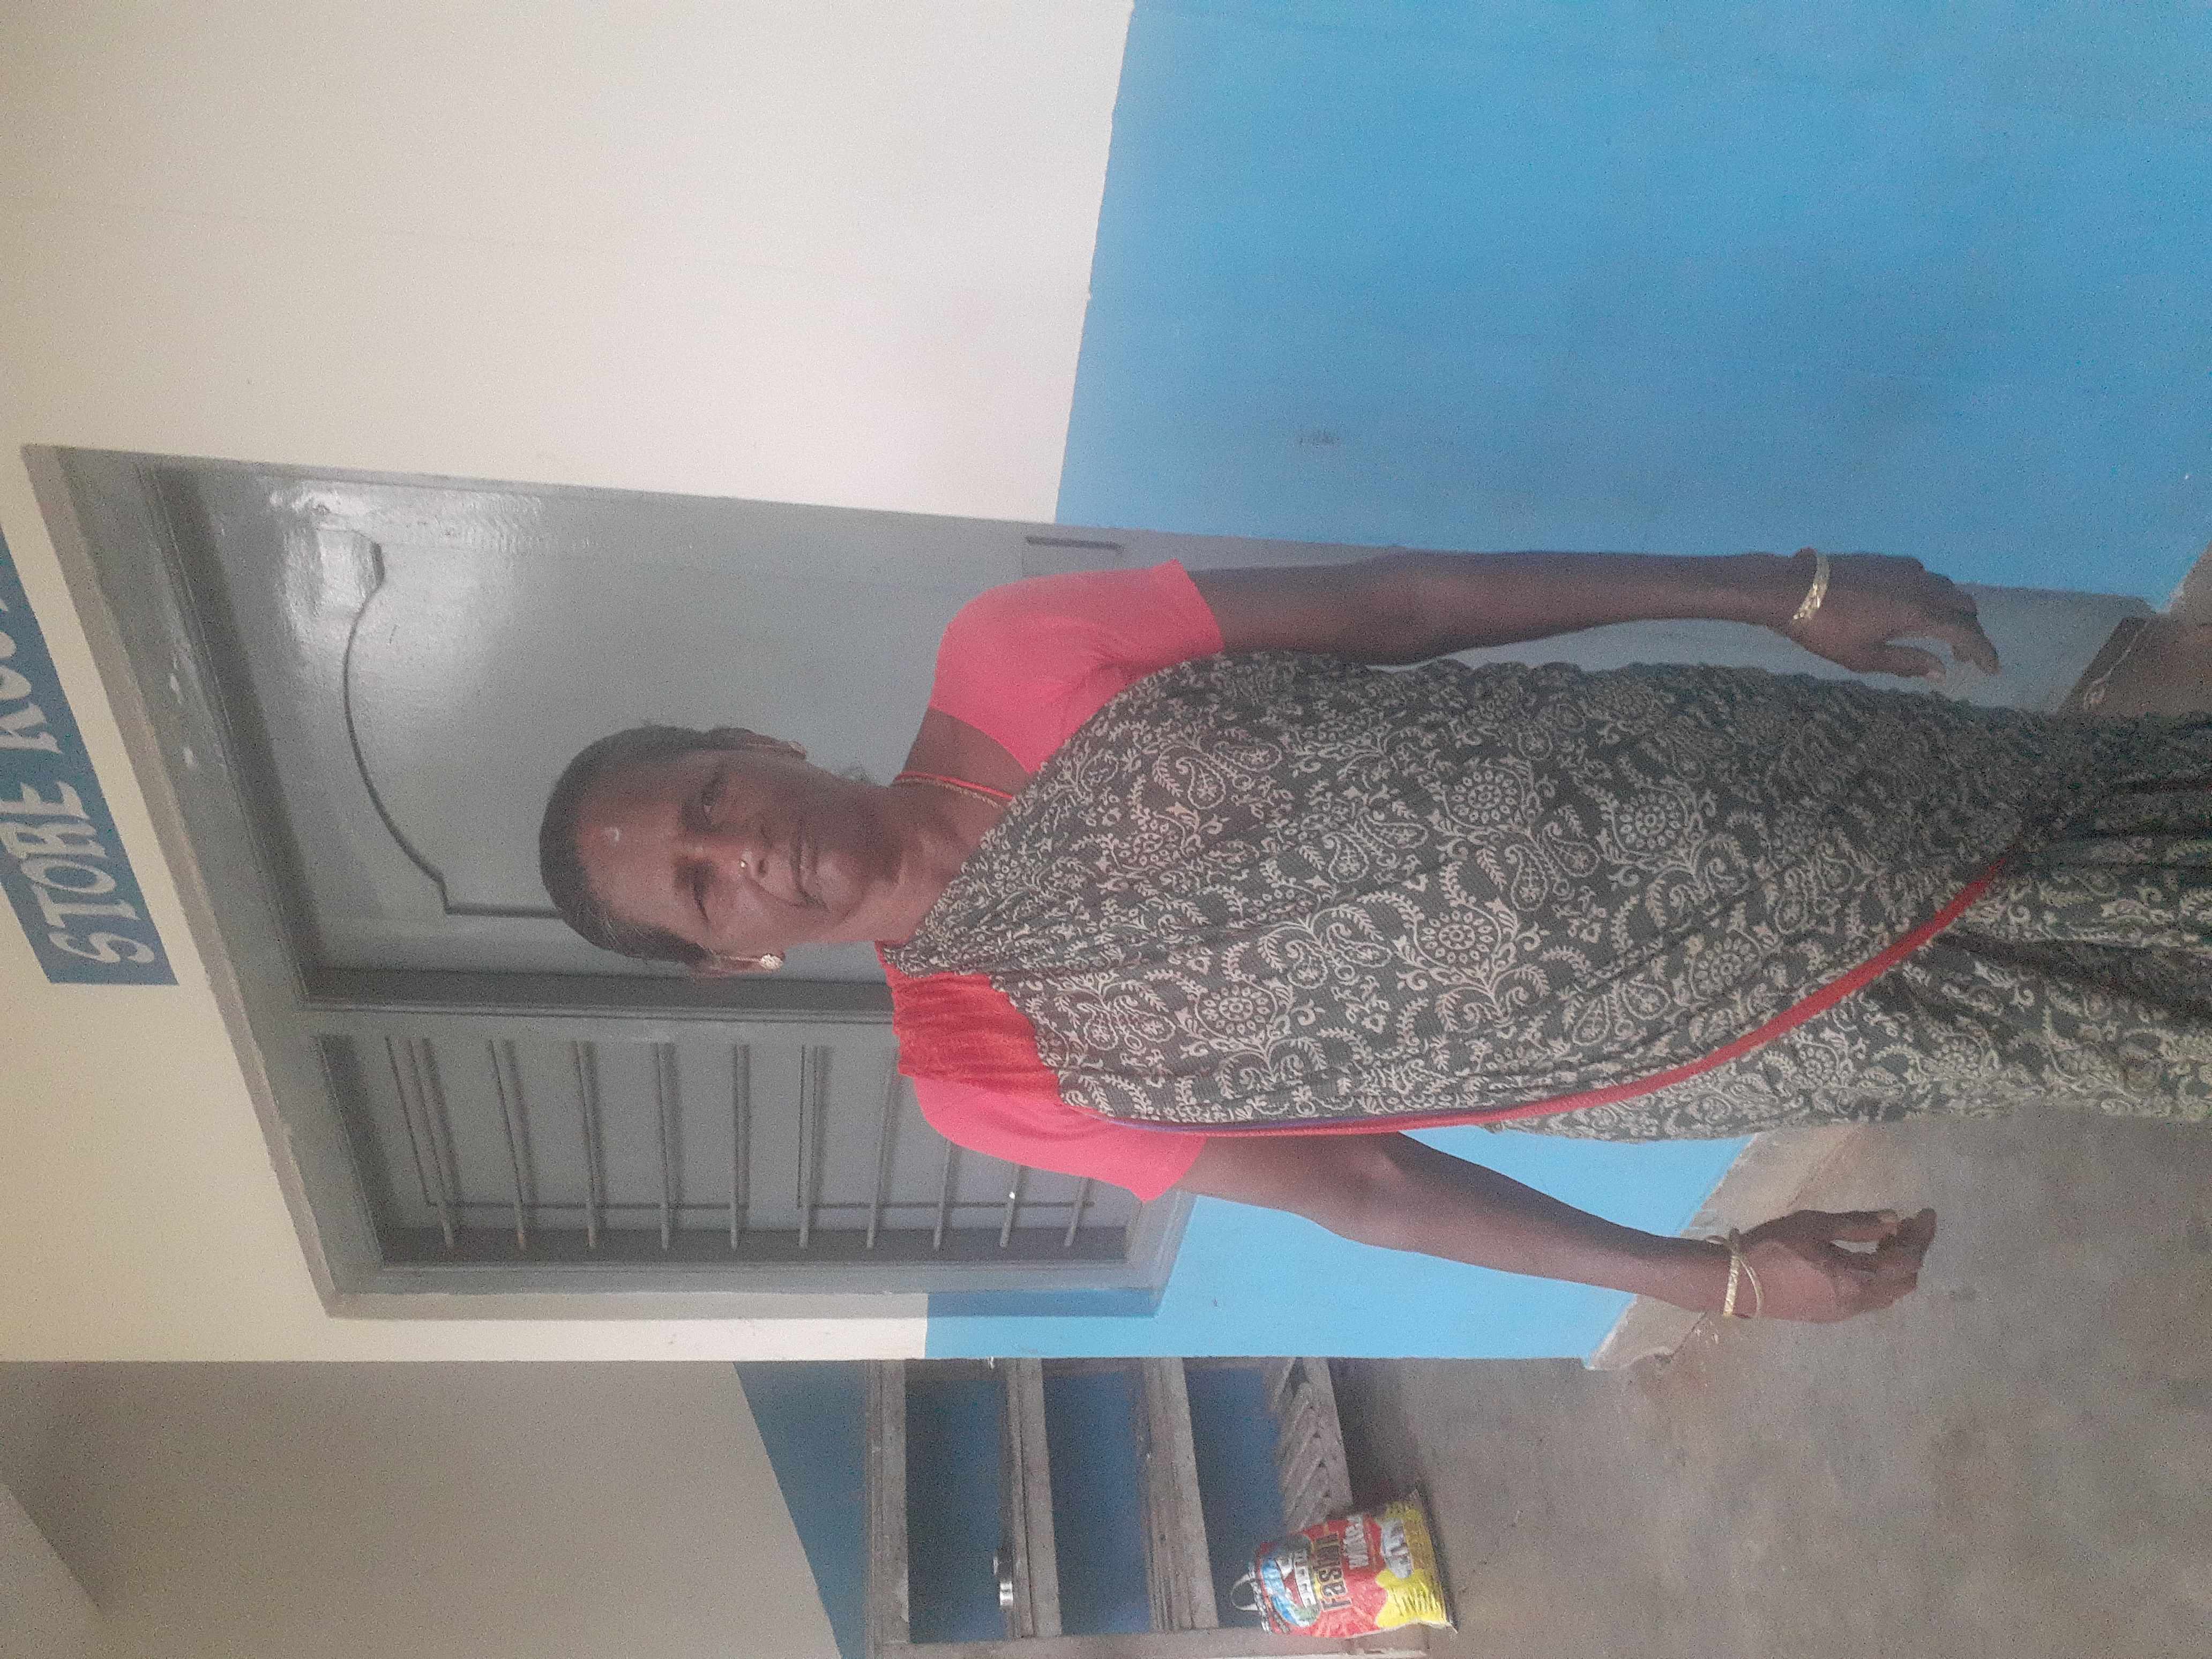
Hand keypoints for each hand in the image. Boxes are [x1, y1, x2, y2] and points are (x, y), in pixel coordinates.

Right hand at [1734, 1207, 1938, 1322]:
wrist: (1736, 1282)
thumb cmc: (1773, 1247)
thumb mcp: (1814, 1226)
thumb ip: (1857, 1224)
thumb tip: (1893, 1220)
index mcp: (1857, 1280)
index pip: (1907, 1260)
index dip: (1921, 1236)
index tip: (1925, 1214)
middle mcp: (1857, 1302)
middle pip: (1904, 1282)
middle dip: (1912, 1252)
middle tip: (1905, 1227)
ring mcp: (1843, 1312)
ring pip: (1887, 1294)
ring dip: (1894, 1268)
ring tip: (1884, 1241)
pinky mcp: (1828, 1314)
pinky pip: (1868, 1299)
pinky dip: (1877, 1278)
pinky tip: (1861, 1260)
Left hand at [1775, 549, 2001, 682]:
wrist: (1791, 589)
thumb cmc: (1825, 630)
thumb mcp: (1864, 657)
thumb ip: (1906, 662)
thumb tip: (1941, 670)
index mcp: (1918, 612)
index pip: (1966, 632)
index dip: (1983, 652)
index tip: (1992, 669)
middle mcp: (1919, 585)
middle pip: (1963, 605)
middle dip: (1971, 630)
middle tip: (1964, 655)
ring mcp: (1903, 568)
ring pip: (1945, 586)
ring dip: (1952, 609)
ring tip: (1942, 633)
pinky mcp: (1886, 560)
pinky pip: (1923, 575)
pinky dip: (1932, 592)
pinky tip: (1914, 607)